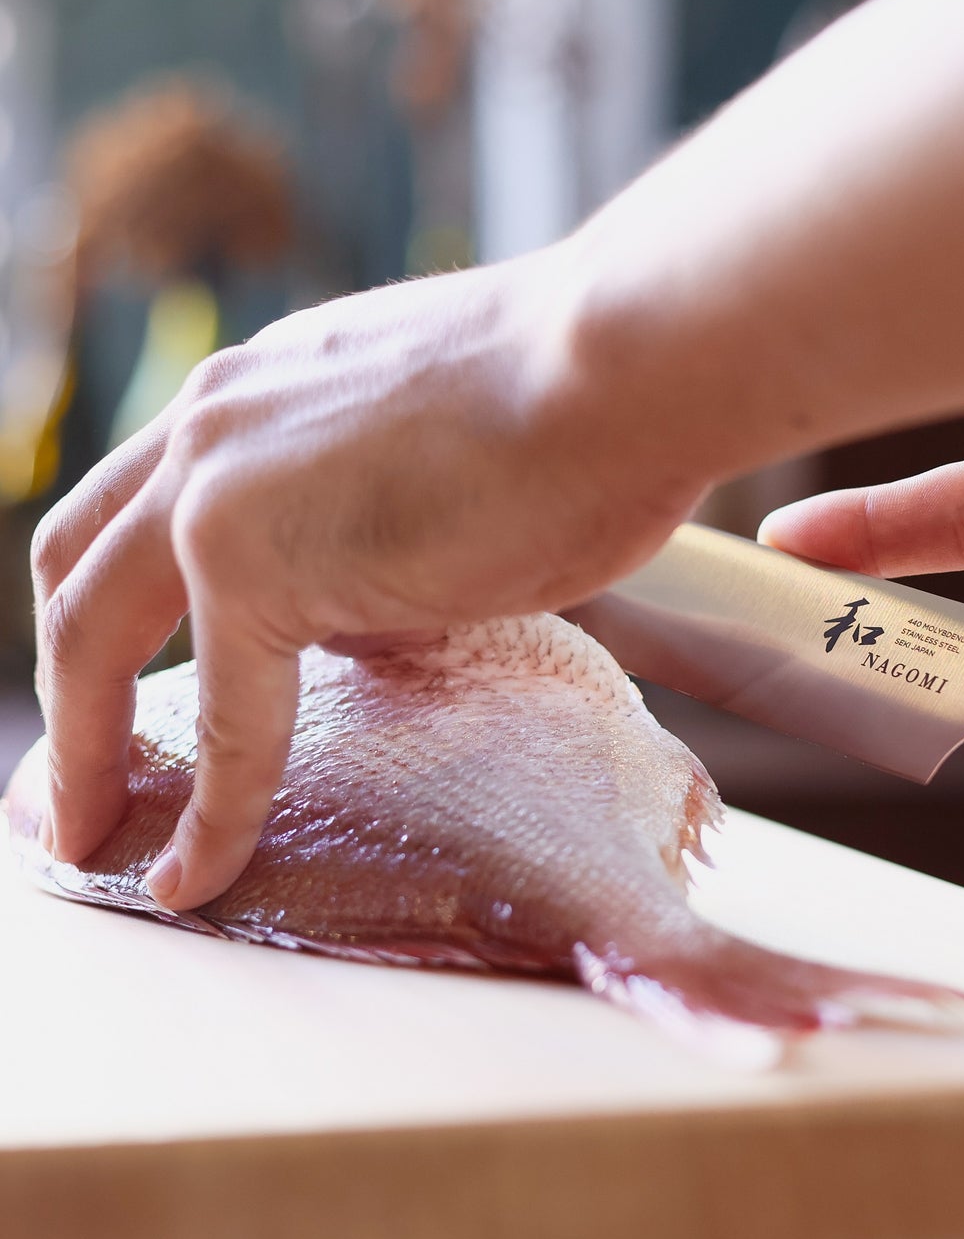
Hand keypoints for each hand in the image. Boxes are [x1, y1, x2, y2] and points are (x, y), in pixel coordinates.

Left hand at [32, 250, 704, 909]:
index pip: (144, 501)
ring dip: (86, 749)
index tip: (120, 680)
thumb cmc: (582, 401)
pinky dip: (209, 808)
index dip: (118, 600)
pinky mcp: (258, 568)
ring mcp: (218, 489)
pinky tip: (198, 873)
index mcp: (262, 389)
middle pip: (76, 564)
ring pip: (91, 634)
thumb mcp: (437, 454)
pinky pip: (225, 719)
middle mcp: (213, 424)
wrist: (623, 365)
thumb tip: (363, 606)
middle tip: (73, 775)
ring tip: (90, 836)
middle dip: (65, 680)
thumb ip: (372, 520)